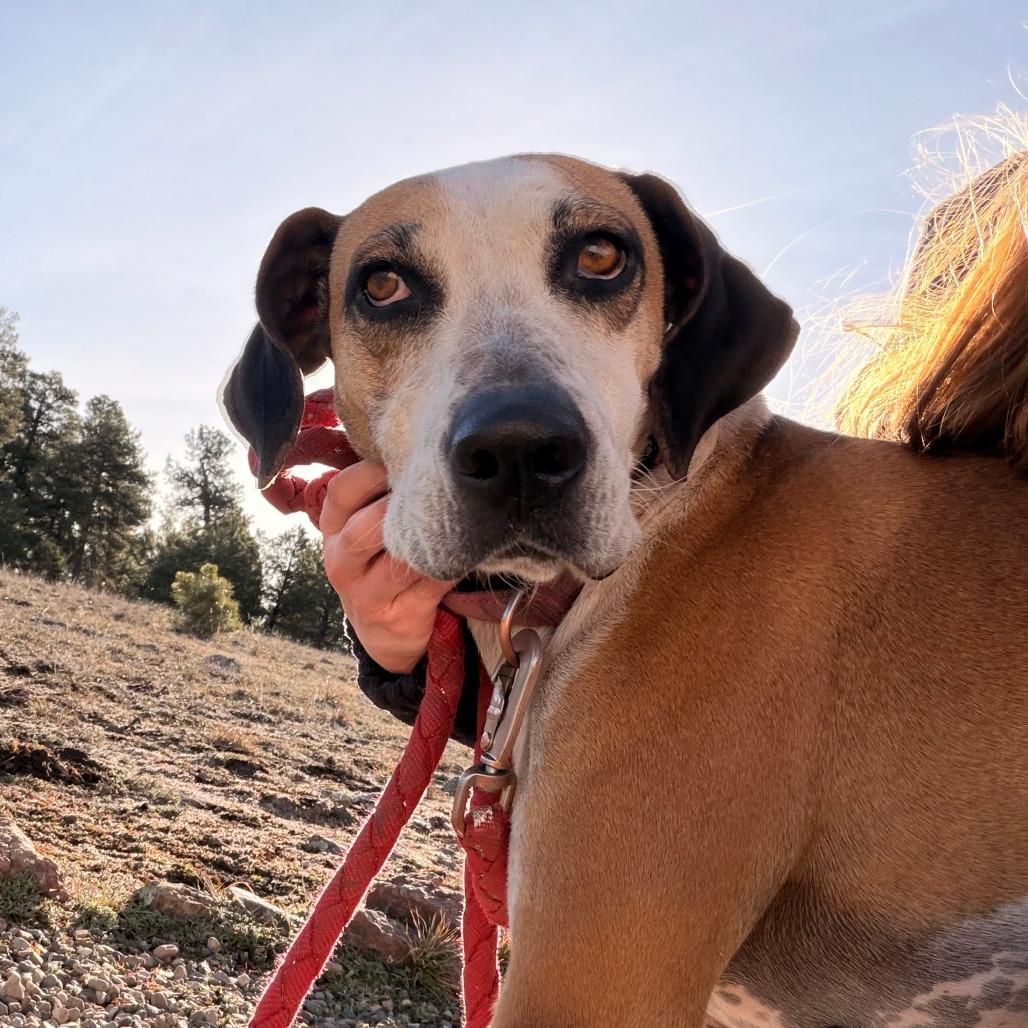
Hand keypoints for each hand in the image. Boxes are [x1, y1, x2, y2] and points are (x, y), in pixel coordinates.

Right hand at [321, 461, 454, 673]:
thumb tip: (420, 445)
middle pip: (369, 524)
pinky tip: (468, 553)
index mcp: (332, 527)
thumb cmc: (383, 562)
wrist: (385, 630)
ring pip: (401, 556)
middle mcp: (340, 558)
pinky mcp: (392, 616)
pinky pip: (429, 582)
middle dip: (406, 506)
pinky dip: (453, 565)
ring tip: (459, 519)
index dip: (374, 471)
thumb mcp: (367, 528)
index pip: (342, 490)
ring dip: (433, 539)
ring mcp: (362, 592)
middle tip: (440, 489)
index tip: (408, 457)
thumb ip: (380, 492)